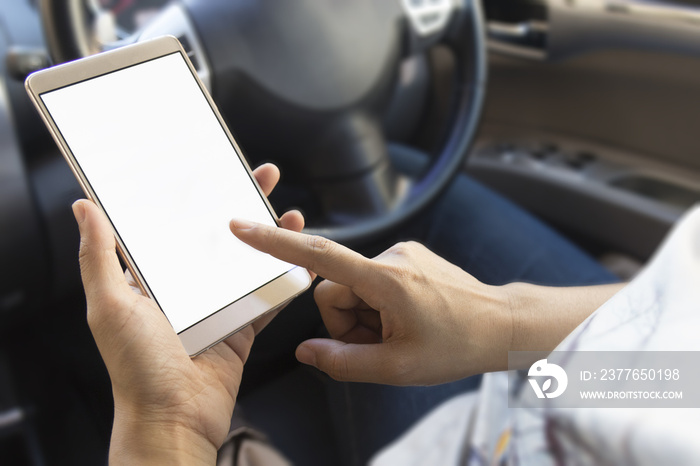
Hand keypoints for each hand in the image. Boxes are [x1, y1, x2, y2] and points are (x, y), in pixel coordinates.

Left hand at [73, 164, 302, 464]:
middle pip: (218, 235)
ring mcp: (217, 306)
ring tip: (289, 209)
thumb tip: (83, 208)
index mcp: (152, 278)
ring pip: (248, 260)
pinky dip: (286, 277)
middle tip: (262, 176)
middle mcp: (186, 287)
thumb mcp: (110, 305)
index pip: (175, 223)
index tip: (211, 167)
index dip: (194, 194)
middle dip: (241, 203)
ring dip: (269, 234)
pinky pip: (267, 296)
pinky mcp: (242, 326)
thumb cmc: (136, 367)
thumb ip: (99, 256)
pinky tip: (301, 256)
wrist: (174, 419)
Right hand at [229, 223, 512, 385]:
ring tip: (398, 334)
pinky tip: (405, 321)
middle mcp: (391, 256)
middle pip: (334, 290)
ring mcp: (401, 253)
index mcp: (386, 279)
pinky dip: (378, 306)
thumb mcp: (397, 367)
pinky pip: (372, 281)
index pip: (319, 257)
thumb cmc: (458, 345)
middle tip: (380, 344)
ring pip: (353, 288)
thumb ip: (343, 362)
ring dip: (364, 317)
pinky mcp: (408, 257)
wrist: (502, 325)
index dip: (275, 243)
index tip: (241, 227)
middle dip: (346, 322)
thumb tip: (305, 352)